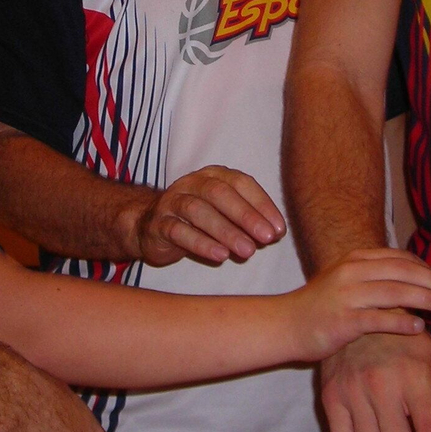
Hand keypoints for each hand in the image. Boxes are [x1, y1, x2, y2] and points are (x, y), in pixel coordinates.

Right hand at [128, 165, 285, 265]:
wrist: (151, 227)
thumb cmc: (199, 221)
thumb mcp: (224, 214)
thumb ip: (248, 219)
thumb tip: (276, 233)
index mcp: (213, 175)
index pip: (241, 183)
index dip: (262, 204)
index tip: (278, 229)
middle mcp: (192, 183)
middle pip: (219, 193)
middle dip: (246, 216)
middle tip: (266, 238)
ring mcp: (172, 202)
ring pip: (198, 211)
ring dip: (226, 231)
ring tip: (247, 251)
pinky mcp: (158, 224)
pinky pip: (178, 231)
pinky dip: (201, 243)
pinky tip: (220, 256)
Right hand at [290, 249, 430, 360]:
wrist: (285, 324)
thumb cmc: (321, 306)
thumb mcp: (346, 282)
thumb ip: (374, 278)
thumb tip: (413, 280)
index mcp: (355, 259)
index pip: (400, 257)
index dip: (427, 268)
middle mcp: (352, 271)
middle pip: (403, 271)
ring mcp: (347, 295)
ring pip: (396, 292)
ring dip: (426, 299)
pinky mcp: (343, 321)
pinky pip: (379, 319)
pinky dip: (402, 322)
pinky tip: (420, 328)